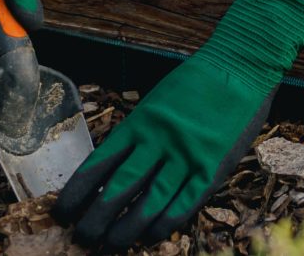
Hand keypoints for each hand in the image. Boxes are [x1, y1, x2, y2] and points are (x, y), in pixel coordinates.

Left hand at [55, 0, 303, 251]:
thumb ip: (139, 132)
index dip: (77, 192)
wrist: (241, 65)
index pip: (99, 163)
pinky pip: (184, 203)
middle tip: (82, 237)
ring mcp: (186, 155)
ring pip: (149, 202)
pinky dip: (165, 223)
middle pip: (119, 188)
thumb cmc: (198, 81)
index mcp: (140, 121)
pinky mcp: (212, 166)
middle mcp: (158, 140)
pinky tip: (150, 236)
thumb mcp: (158, 100)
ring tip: (110, 244)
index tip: (62, 211)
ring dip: (127, 228)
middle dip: (96, 217)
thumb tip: (113, 169)